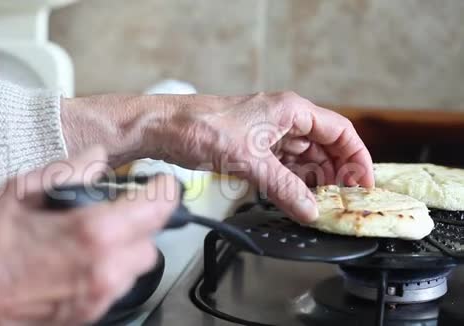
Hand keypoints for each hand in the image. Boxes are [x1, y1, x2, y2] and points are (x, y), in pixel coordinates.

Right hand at [0, 146, 179, 325]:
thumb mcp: (19, 194)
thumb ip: (67, 171)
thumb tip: (96, 156)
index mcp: (93, 233)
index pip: (156, 208)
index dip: (164, 190)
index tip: (161, 183)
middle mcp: (105, 269)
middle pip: (152, 242)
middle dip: (141, 222)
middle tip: (120, 209)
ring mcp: (98, 297)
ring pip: (138, 267)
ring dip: (127, 248)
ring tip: (95, 236)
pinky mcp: (89, 316)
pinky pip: (117, 287)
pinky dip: (111, 269)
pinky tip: (81, 259)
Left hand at [152, 92, 373, 222]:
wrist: (165, 128)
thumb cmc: (200, 127)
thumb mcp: (249, 161)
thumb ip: (283, 188)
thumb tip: (309, 210)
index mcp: (290, 110)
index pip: (339, 131)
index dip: (357, 158)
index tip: (364, 183)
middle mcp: (282, 119)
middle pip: (324, 146)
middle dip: (336, 172)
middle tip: (344, 200)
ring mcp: (266, 133)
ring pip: (303, 158)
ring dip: (314, 180)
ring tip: (323, 203)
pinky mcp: (251, 147)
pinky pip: (282, 166)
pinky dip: (292, 181)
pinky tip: (296, 197)